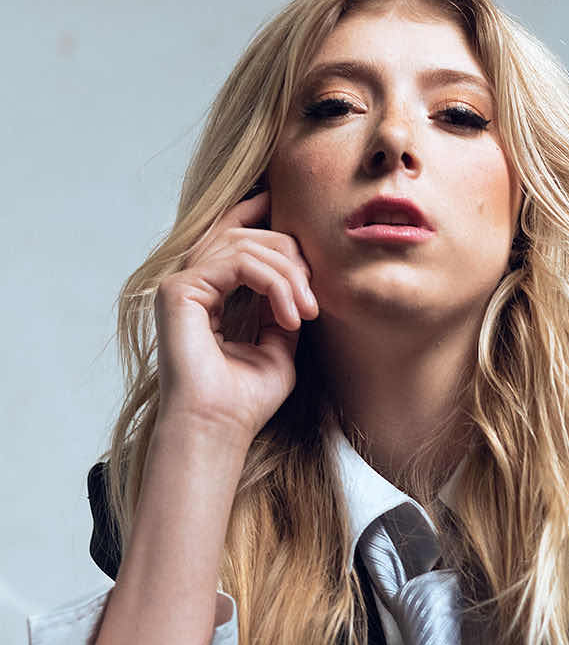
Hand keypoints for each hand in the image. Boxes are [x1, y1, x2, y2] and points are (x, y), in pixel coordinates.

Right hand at [154, 190, 318, 444]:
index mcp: (209, 294)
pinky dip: (273, 284)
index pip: (233, 237)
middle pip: (244, 234)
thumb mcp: (279, 347)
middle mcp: (191, 284)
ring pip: (243, 244)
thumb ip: (283, 309)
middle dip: (290, 258)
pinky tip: (290, 316)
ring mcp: (182, 285)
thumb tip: (299, 280)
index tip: (304, 228)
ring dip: (287, 275)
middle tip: (314, 302)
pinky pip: (238, 262)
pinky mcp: (179, 290)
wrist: (219, 428)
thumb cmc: (245, 400)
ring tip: (306, 312)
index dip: (262, 217)